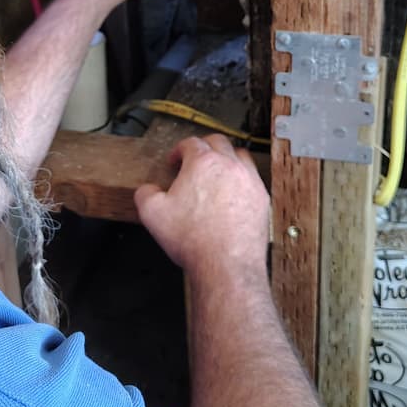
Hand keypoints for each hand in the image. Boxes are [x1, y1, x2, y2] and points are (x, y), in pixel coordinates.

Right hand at [134, 134, 270, 281]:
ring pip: (240, 156)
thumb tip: (148, 190)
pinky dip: (241, 179)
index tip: (175, 161)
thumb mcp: (152, 214)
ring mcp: (249, 181)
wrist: (225, 264)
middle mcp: (230, 166)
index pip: (191, 143)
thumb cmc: (194, 239)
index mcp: (203, 163)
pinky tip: (233, 192)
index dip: (179, 150)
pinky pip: (253, 178)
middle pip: (218, 142)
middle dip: (204, 147)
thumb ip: (146, 194)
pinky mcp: (261, 199)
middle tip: (195, 159)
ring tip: (217, 171)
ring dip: (227, 158)